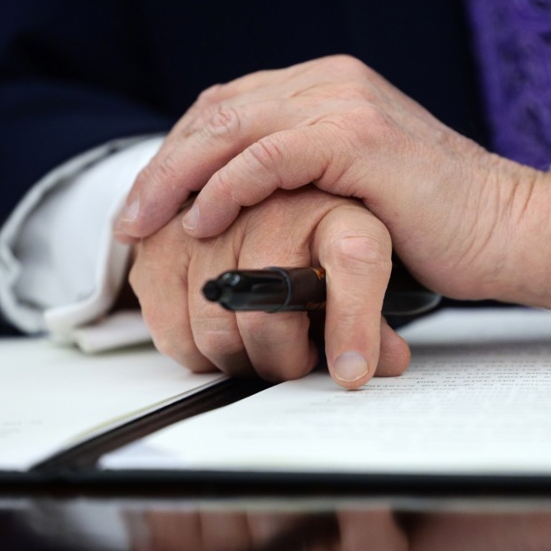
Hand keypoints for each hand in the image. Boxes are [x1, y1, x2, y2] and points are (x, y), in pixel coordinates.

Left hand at [118, 55, 550, 314]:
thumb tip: (235, 211)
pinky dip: (225, 189)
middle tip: (128, 220)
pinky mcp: (359, 136)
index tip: (147, 204)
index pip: (227, 109)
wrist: (506, 230)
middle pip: (217, 113)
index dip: (177, 156)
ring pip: (230, 128)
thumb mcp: (350, 193)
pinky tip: (200, 222)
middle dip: (162, 168)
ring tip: (144, 227)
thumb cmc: (434, 226)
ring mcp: (345, 103)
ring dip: (175, 180)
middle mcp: (331, 83)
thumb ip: (300, 181)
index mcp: (327, 89)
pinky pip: (268, 155)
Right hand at [128, 187, 409, 387]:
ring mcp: (212, 218)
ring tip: (256, 344)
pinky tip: (218, 332)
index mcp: (339, 209)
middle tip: (294, 359)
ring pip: (216, 331)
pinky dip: (193, 350)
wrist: (253, 179)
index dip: (352, 324)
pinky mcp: (163, 237)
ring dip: (237, 360)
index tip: (352, 371)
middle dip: (283, 361)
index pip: (355, 262)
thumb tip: (387, 364)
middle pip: (270, 318)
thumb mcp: (360, 267)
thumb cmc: (313, 230)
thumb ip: (375, 319)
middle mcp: (276, 204)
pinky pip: (170, 327)